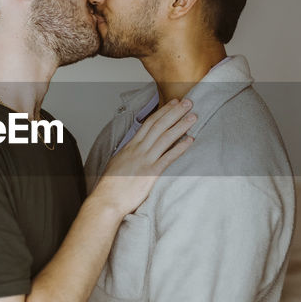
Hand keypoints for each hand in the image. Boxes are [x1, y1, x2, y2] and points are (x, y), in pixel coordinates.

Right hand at [89, 98, 194, 214]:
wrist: (107, 199)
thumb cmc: (111, 185)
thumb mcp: (118, 162)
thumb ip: (129, 153)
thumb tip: (134, 148)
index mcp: (130, 146)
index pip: (149, 123)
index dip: (163, 112)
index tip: (173, 103)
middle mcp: (138, 149)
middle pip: (159, 125)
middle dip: (174, 112)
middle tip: (188, 102)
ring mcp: (145, 160)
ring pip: (165, 137)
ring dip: (180, 125)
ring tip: (193, 116)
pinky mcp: (151, 173)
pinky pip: (168, 157)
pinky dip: (180, 147)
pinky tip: (190, 140)